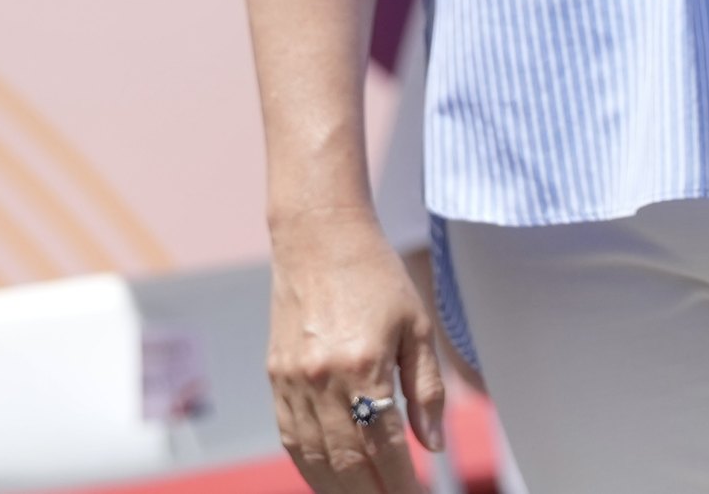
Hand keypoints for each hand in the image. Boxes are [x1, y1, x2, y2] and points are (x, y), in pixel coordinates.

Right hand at [265, 201, 445, 493]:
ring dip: (340, 489)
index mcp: (364, 366)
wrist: (319, 240)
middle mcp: (323, 380)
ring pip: (314, 458)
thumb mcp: (418, 326)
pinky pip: (290, 439)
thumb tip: (433, 445)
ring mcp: (293, 383)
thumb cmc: (377, 277)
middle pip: (346, 462)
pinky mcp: (275, 379)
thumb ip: (425, 390)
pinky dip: (310, 467)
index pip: (385, 445)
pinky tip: (329, 481)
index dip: (402, 481)